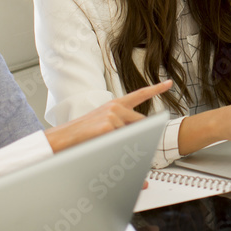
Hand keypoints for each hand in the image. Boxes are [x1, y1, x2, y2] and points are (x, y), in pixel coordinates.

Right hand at [44, 80, 171, 152]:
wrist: (62, 138)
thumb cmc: (83, 133)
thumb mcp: (104, 124)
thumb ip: (121, 126)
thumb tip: (139, 135)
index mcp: (115, 105)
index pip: (140, 94)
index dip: (156, 88)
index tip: (168, 83)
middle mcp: (116, 107)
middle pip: (142, 122)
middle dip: (141, 135)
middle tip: (129, 143)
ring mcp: (112, 116)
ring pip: (132, 134)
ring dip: (124, 144)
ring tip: (105, 144)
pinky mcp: (108, 126)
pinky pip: (122, 141)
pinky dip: (116, 147)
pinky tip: (102, 144)